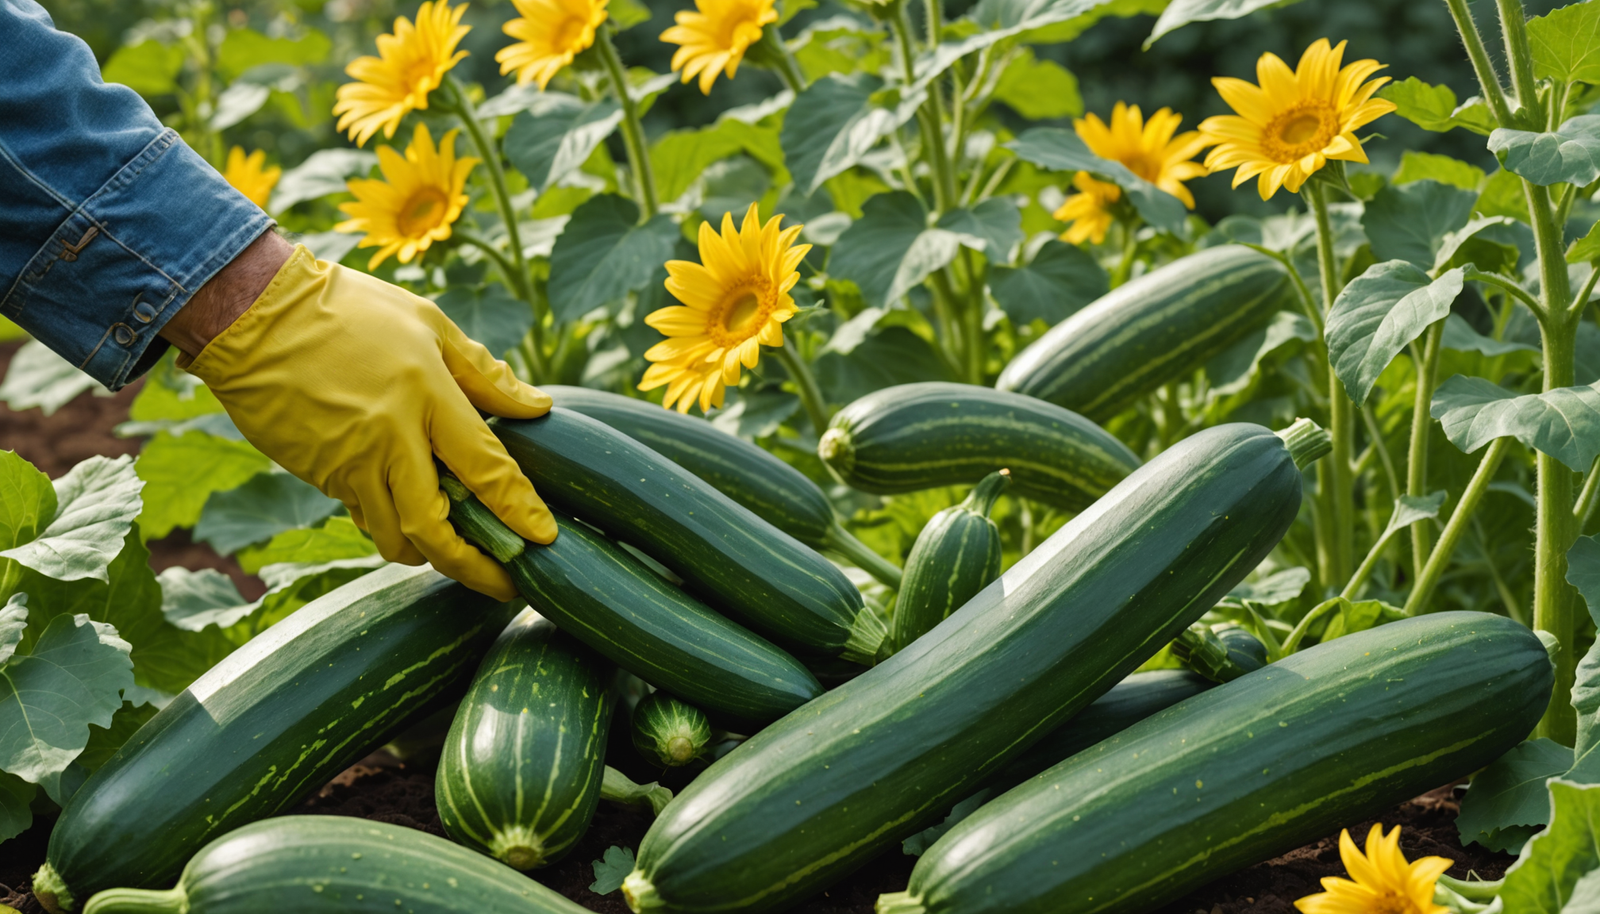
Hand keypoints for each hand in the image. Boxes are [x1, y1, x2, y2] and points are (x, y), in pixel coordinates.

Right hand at [166, 235, 554, 599]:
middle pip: (437, 528)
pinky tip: (410, 522)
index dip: (519, 509)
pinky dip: (391, 528)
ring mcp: (349, 461)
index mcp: (427, 393)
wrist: (253, 314)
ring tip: (459, 556)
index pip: (485, 467)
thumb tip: (537, 405)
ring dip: (428, 556)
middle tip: (505, 585)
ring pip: (395, 537)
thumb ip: (483, 372)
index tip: (544, 538)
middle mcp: (389, 436)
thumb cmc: (350, 309)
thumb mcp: (427, 323)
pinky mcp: (319, 474)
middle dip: (474, 567)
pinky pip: (364, 517)